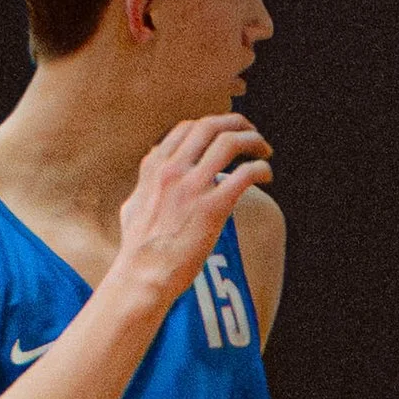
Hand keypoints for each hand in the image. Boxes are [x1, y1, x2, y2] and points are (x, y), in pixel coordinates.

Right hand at [116, 114, 272, 303]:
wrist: (143, 274)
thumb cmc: (137, 248)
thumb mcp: (131, 205)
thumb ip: (144, 186)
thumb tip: (148, 179)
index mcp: (155, 166)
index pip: (187, 128)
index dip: (212, 126)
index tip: (225, 135)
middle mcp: (173, 169)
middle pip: (210, 126)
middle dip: (237, 124)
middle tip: (252, 134)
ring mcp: (193, 187)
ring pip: (230, 143)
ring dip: (253, 141)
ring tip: (265, 151)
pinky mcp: (212, 208)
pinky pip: (245, 175)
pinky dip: (261, 169)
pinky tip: (267, 176)